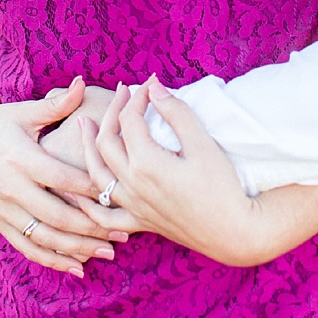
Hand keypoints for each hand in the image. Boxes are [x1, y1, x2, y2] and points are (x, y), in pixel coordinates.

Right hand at [0, 79, 127, 277]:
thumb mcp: (20, 113)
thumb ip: (55, 105)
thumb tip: (84, 83)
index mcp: (21, 158)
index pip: (63, 179)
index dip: (93, 189)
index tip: (120, 193)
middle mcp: (13, 187)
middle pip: (59, 215)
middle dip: (94, 227)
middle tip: (123, 232)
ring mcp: (5, 209)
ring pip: (46, 238)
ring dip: (79, 248)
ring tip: (108, 252)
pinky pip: (28, 247)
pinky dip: (53, 260)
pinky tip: (78, 268)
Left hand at [73, 76, 265, 266]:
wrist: (237, 233)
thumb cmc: (224, 188)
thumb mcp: (203, 144)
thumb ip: (176, 112)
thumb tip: (153, 87)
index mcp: (145, 163)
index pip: (130, 120)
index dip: (137, 97)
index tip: (149, 84)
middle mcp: (132, 185)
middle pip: (107, 141)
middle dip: (113, 112)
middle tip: (122, 92)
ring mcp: (134, 206)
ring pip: (97, 175)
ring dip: (88, 147)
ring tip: (85, 125)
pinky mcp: (141, 222)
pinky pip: (105, 217)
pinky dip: (89, 205)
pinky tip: (80, 195)